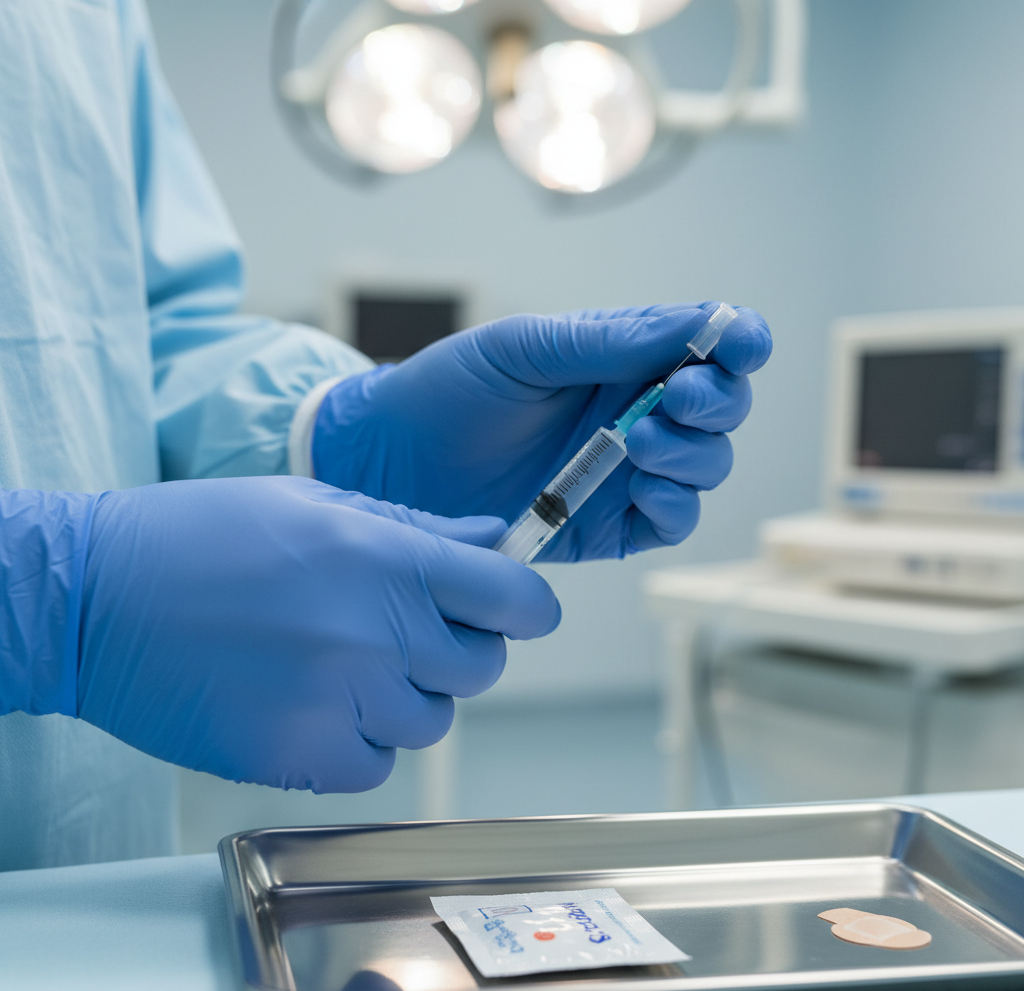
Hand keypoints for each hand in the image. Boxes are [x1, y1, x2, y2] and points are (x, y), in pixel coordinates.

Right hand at [77, 477, 557, 790]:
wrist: (96, 596)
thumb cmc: (203, 537)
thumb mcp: (316, 504)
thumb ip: (419, 530)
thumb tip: (495, 542)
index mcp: (386, 559)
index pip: (517, 600)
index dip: (526, 606)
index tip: (514, 609)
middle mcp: (375, 633)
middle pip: (483, 667)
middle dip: (457, 650)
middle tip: (402, 631)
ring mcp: (340, 702)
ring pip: (431, 721)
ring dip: (403, 698)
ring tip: (340, 664)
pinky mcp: (300, 758)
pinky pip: (376, 764)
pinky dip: (358, 742)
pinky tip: (311, 703)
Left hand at [312, 303, 770, 560]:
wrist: (394, 459)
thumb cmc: (452, 390)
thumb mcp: (526, 348)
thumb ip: (610, 341)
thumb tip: (700, 322)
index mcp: (623, 359)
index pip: (707, 347)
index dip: (738, 342)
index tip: (739, 344)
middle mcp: (638, 413)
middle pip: (721, 410)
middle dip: (715, 401)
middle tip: (676, 397)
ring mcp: (628, 473)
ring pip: (706, 466)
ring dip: (692, 453)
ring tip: (638, 442)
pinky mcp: (611, 525)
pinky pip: (671, 522)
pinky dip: (675, 507)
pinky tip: (646, 489)